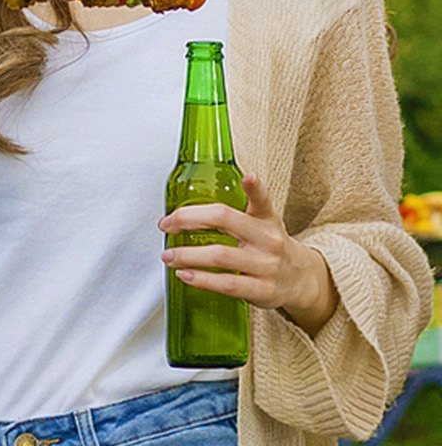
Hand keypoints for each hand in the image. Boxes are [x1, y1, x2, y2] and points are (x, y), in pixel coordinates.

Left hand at [160, 173, 337, 335]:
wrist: (302, 280)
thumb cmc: (270, 244)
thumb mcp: (263, 220)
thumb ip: (234, 208)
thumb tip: (188, 197)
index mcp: (266, 218)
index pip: (262, 200)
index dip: (255, 188)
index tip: (249, 176)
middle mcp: (268, 240)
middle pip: (224, 220)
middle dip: (189, 219)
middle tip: (165, 223)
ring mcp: (266, 266)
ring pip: (221, 256)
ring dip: (188, 255)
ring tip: (168, 254)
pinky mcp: (262, 291)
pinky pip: (228, 284)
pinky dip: (202, 280)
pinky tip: (185, 275)